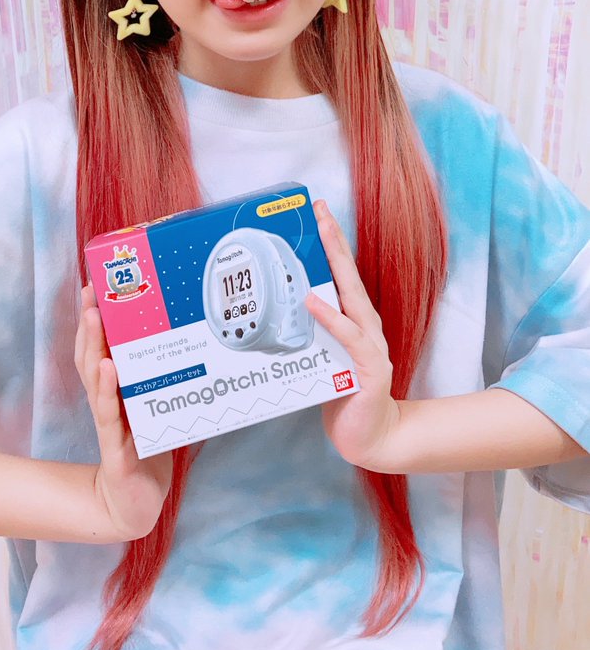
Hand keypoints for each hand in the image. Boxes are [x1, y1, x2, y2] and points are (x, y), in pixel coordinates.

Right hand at [75, 284, 172, 540]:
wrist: (135, 505)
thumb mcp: (157, 409)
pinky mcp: (116, 447)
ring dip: (94, 346)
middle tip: (92, 292)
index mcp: (115, 391)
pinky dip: (107, 390)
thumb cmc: (147, 452)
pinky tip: (108, 369)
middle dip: (91, 323)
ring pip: (96, 379)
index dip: (95, 319)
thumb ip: (164, 381)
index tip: (96, 286)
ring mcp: (108, 423)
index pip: (99, 349)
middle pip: (92, 355)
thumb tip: (195, 343)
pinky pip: (110, 415)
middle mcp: (106, 402)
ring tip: (95, 318)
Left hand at [304, 201, 401, 470]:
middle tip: (321, 210)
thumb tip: (276, 310)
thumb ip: (308, 333)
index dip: (331, 243)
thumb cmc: (343, 396)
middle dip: (335, 241)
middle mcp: (366, 326)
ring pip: (352, 298)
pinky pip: (350, 338)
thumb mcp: (321, 358)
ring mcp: (371, 346)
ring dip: (337, 267)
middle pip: (349, 276)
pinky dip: (332, 318)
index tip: (318, 211)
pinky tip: (314, 302)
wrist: (372, 439)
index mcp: (354, 321)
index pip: (342, 275)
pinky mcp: (371, 369)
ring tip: (322, 239)